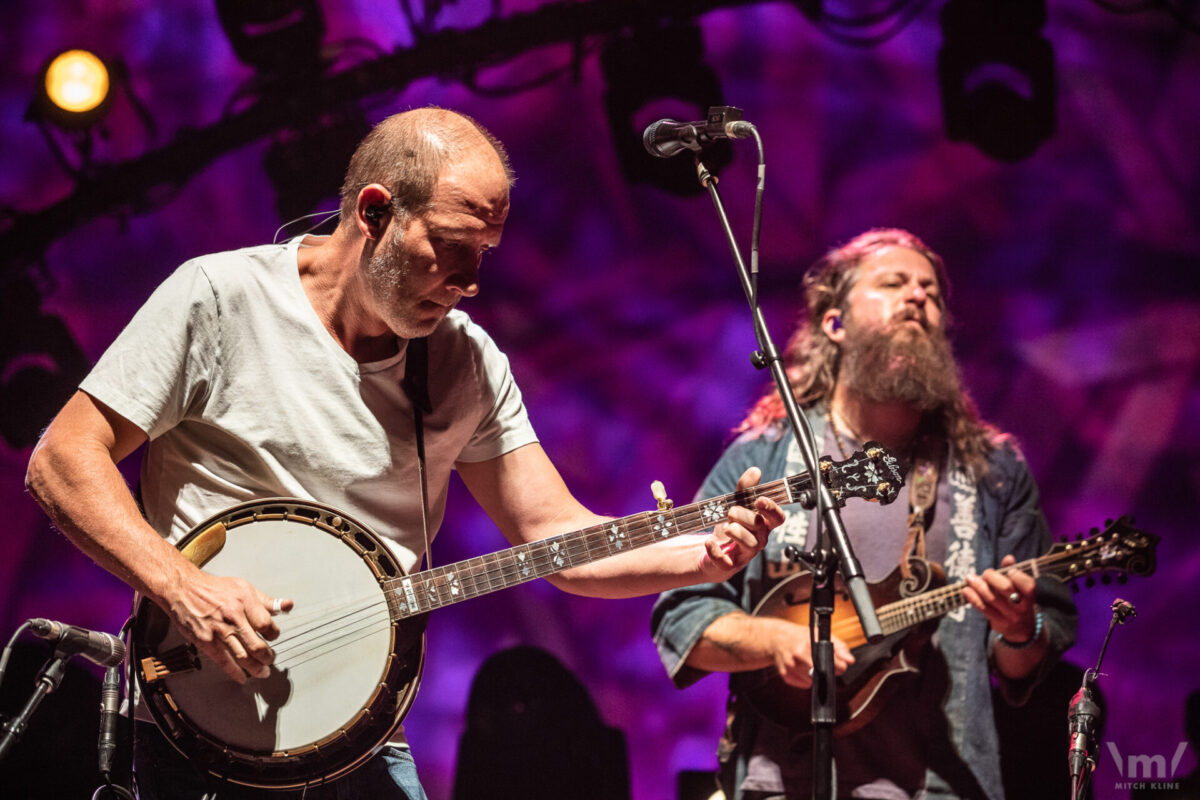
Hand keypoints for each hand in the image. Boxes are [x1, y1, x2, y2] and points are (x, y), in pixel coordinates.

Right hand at [164, 571, 292, 683]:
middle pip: (257, 645)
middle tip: (271, 660)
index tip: (273, 637)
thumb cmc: (214, 588)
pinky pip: (223, 661)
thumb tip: (287, 606)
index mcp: (245, 602)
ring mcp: (219, 631)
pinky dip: (234, 672)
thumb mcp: (244, 587)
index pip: (267, 625)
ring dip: (255, 668)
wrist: (184, 589)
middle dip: (267, 657)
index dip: (274, 634)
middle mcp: (233, 617)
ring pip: (242, 656)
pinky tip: (242, 677)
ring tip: (262, 672)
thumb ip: (266, 601)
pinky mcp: (206, 641)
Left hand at [702, 467, 783, 579]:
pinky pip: (725, 562)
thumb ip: (745, 489)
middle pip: (760, 529)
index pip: (777, 518)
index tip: (759, 500)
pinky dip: (716, 552)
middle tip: (731, 511)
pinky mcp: (728, 566)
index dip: (771, 509)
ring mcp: (744, 554)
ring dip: (737, 532)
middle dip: (746, 517)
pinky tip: (709, 542)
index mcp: (763, 525)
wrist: (710, 551)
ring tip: (726, 526)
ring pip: (749, 545)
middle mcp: (757, 540)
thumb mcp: (736, 505)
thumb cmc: (731, 527)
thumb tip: (755, 470)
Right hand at [765, 618, 854, 688]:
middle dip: (828, 672)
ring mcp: (790, 666)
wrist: (776, 638)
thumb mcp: (820, 635)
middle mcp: (798, 655)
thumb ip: (838, 646)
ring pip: (813, 682)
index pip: (831, 663)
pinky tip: (801, 668)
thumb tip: (850, 660)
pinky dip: (805, 679)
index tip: (839, 665)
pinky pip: (803, 684)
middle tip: (824, 663)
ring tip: (809, 664)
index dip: (838, 666)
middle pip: (823, 675)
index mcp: (808, 644)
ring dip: (816, 676)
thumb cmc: (800, 636)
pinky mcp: (785, 675)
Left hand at [963, 554, 1037, 642]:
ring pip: (991, 598)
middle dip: (992, 577)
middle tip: (985, 573)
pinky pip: (983, 608)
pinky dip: (972, 597)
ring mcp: (1010, 616)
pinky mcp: (998, 622)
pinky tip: (966, 590)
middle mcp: (1022, 607)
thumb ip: (1014, 573)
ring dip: (977, 585)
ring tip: (969, 578)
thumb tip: (1008, 558)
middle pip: (1006, 588)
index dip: (1018, 576)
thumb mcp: (1021, 590)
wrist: (1022, 630)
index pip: (1028, 585)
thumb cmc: (1019, 602)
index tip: (1009, 571)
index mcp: (1030, 596)